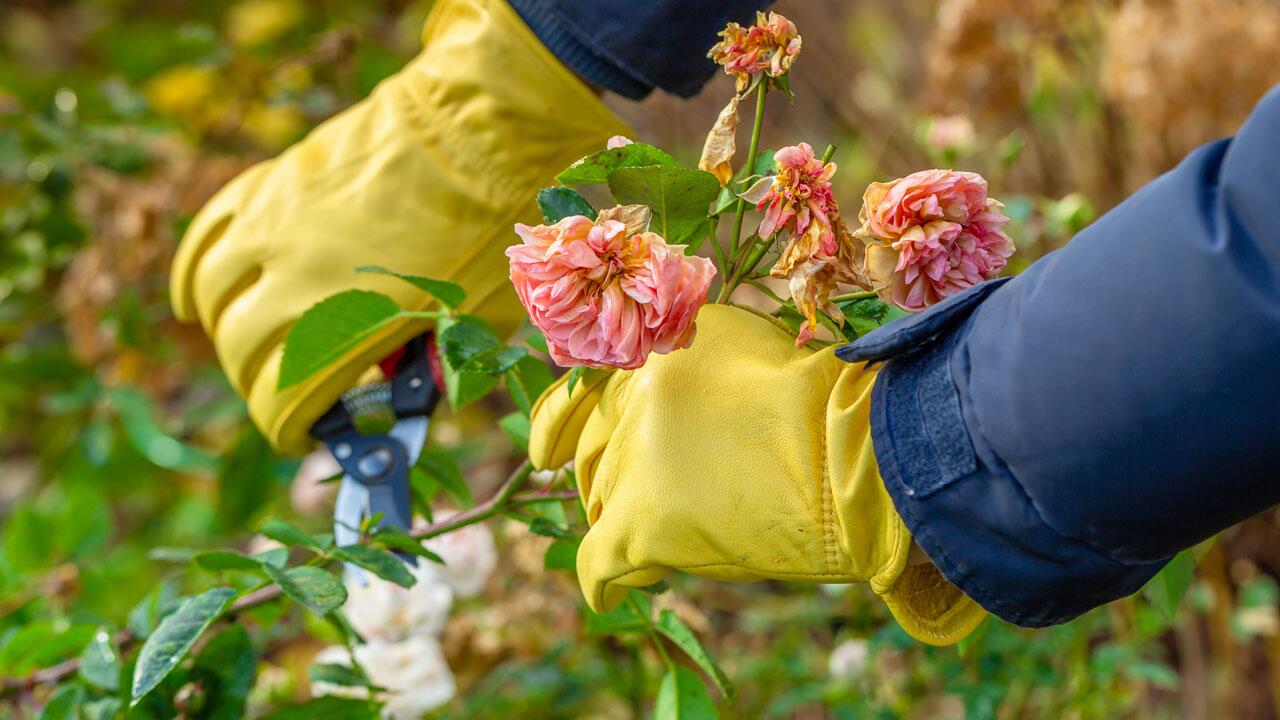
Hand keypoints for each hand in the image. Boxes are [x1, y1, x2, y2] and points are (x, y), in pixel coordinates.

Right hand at [170, 0, 627, 453]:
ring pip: (212, 293)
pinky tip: (197, 296)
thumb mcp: (478, 318)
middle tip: (286, 392)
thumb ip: (437, 367)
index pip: (284, 399)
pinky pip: (210, 232)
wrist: (485, 128)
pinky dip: (195, 270)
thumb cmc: (495, 228)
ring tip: (245, 346)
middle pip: (241, 352)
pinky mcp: (274, 183)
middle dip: (257, 384)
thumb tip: (410, 400)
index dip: (288, 427)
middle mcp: (297, 277)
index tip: (301, 434)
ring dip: (222, 329)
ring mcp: (276, 225)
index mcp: (351, 323)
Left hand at [529, 304, 985, 644]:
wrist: (852, 452)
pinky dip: (603, 578)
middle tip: (641, 495)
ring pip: (598, 504)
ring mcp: (631, 465)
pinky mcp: (640, 525)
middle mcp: (628, 405)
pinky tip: (616, 586)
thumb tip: (660, 367)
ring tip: (661, 531)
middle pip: (593, 455)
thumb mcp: (745, 340)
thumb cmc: (819, 397)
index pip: (577, 394)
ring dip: (621, 519)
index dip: (559, 426)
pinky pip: (598, 562)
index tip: (547, 451)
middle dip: (608, 477)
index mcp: (649, 357)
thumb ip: (687, 351)